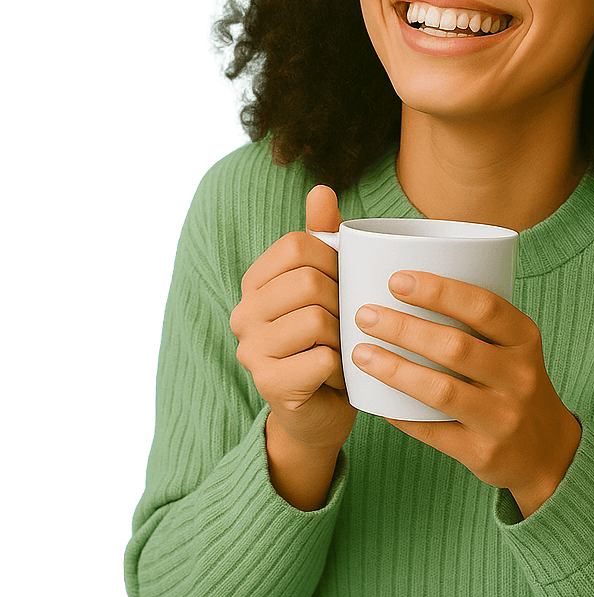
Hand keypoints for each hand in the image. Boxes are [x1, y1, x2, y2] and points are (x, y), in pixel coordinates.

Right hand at [230, 186, 357, 455]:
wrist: (324, 408)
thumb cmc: (331, 338)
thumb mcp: (331, 282)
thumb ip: (325, 236)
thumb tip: (322, 188)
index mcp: (256, 282)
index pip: (297, 245)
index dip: (335, 261)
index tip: (344, 284)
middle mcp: (243, 314)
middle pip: (309, 281)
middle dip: (342, 300)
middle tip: (347, 322)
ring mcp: (251, 352)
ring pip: (316, 320)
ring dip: (344, 336)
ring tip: (342, 348)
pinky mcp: (269, 386)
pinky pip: (321, 360)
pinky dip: (342, 366)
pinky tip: (337, 375)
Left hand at [350, 271, 581, 516]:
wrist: (547, 450)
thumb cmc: (513, 382)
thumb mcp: (514, 346)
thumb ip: (475, 319)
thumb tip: (407, 285)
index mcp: (525, 339)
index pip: (484, 307)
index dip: (439, 291)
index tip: (397, 280)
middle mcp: (519, 377)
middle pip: (455, 347)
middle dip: (404, 328)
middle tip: (366, 315)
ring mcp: (502, 418)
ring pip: (440, 391)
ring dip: (394, 370)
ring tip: (360, 353)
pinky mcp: (483, 453)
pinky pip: (432, 431)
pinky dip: (399, 413)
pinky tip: (374, 398)